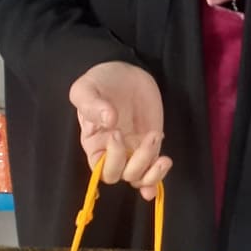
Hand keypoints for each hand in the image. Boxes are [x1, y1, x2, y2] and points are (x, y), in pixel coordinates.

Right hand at [69, 62, 170, 200]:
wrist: (126, 73)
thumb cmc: (101, 82)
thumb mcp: (86, 88)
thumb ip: (91, 104)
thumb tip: (109, 120)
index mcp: (93, 144)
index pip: (100, 169)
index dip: (111, 158)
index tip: (116, 133)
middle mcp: (111, 153)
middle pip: (120, 176)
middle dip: (133, 163)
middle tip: (144, 136)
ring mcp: (132, 152)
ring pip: (138, 177)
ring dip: (150, 167)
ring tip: (155, 136)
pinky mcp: (149, 147)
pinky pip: (153, 172)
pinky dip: (158, 175)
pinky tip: (164, 162)